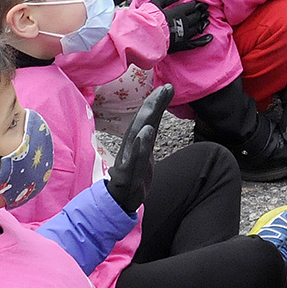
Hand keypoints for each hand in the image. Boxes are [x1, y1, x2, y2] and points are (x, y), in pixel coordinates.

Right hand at [106, 88, 171, 213]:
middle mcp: (130, 148)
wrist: (119, 200)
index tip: (167, 87)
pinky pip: (131, 165)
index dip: (156, 103)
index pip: (147, 119)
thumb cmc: (134, 170)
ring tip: (152, 113)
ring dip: (143, 128)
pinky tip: (143, 139)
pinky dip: (137, 152)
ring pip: (135, 143)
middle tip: (163, 91)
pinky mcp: (126, 178)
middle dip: (151, 108)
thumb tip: (159, 107)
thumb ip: (152, 128)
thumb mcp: (146, 149)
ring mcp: (127, 163)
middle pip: (140, 125)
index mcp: (137, 141)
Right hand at [146, 0, 212, 52]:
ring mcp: (185, 34)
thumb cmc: (148, 19)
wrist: (145, 37)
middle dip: (201, 13)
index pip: (192, 7)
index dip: (198, 5)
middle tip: (205, 11)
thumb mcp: (156, 3)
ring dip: (203, 23)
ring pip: (198, 27)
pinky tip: (210, 38)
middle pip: (196, 16)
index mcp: (178, 12)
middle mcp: (184, 23)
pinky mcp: (183, 45)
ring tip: (206, 20)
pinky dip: (204, 40)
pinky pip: (196, 43)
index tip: (202, 4)